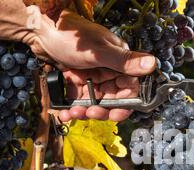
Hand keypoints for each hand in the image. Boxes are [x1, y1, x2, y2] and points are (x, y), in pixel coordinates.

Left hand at [28, 9, 155, 121]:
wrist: (41, 32)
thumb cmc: (70, 36)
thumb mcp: (99, 51)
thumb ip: (124, 61)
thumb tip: (152, 64)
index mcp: (120, 63)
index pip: (130, 90)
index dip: (125, 105)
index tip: (114, 114)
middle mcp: (109, 73)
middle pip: (113, 101)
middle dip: (101, 111)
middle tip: (90, 113)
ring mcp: (94, 79)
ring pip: (96, 104)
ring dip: (85, 112)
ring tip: (73, 112)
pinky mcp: (79, 84)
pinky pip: (80, 102)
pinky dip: (72, 109)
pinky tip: (65, 112)